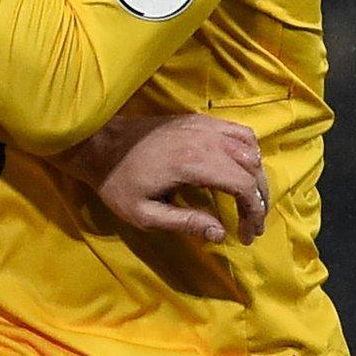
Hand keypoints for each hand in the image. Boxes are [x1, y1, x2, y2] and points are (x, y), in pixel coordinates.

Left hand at [62, 115, 269, 243]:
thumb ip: (184, 223)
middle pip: (252, 167)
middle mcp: (203, 139)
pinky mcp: (197, 119)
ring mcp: (202, 125)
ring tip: (248, 200)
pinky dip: (247, 150)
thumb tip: (221, 234)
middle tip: (250, 225)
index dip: (254, 213)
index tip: (247, 235)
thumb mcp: (144, 213)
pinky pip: (236, 130)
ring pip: (250, 146)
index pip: (244, 185)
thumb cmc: (117, 181)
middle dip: (258, 199)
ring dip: (256, 174)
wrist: (97, 143)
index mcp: (192, 163)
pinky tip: (239, 170)